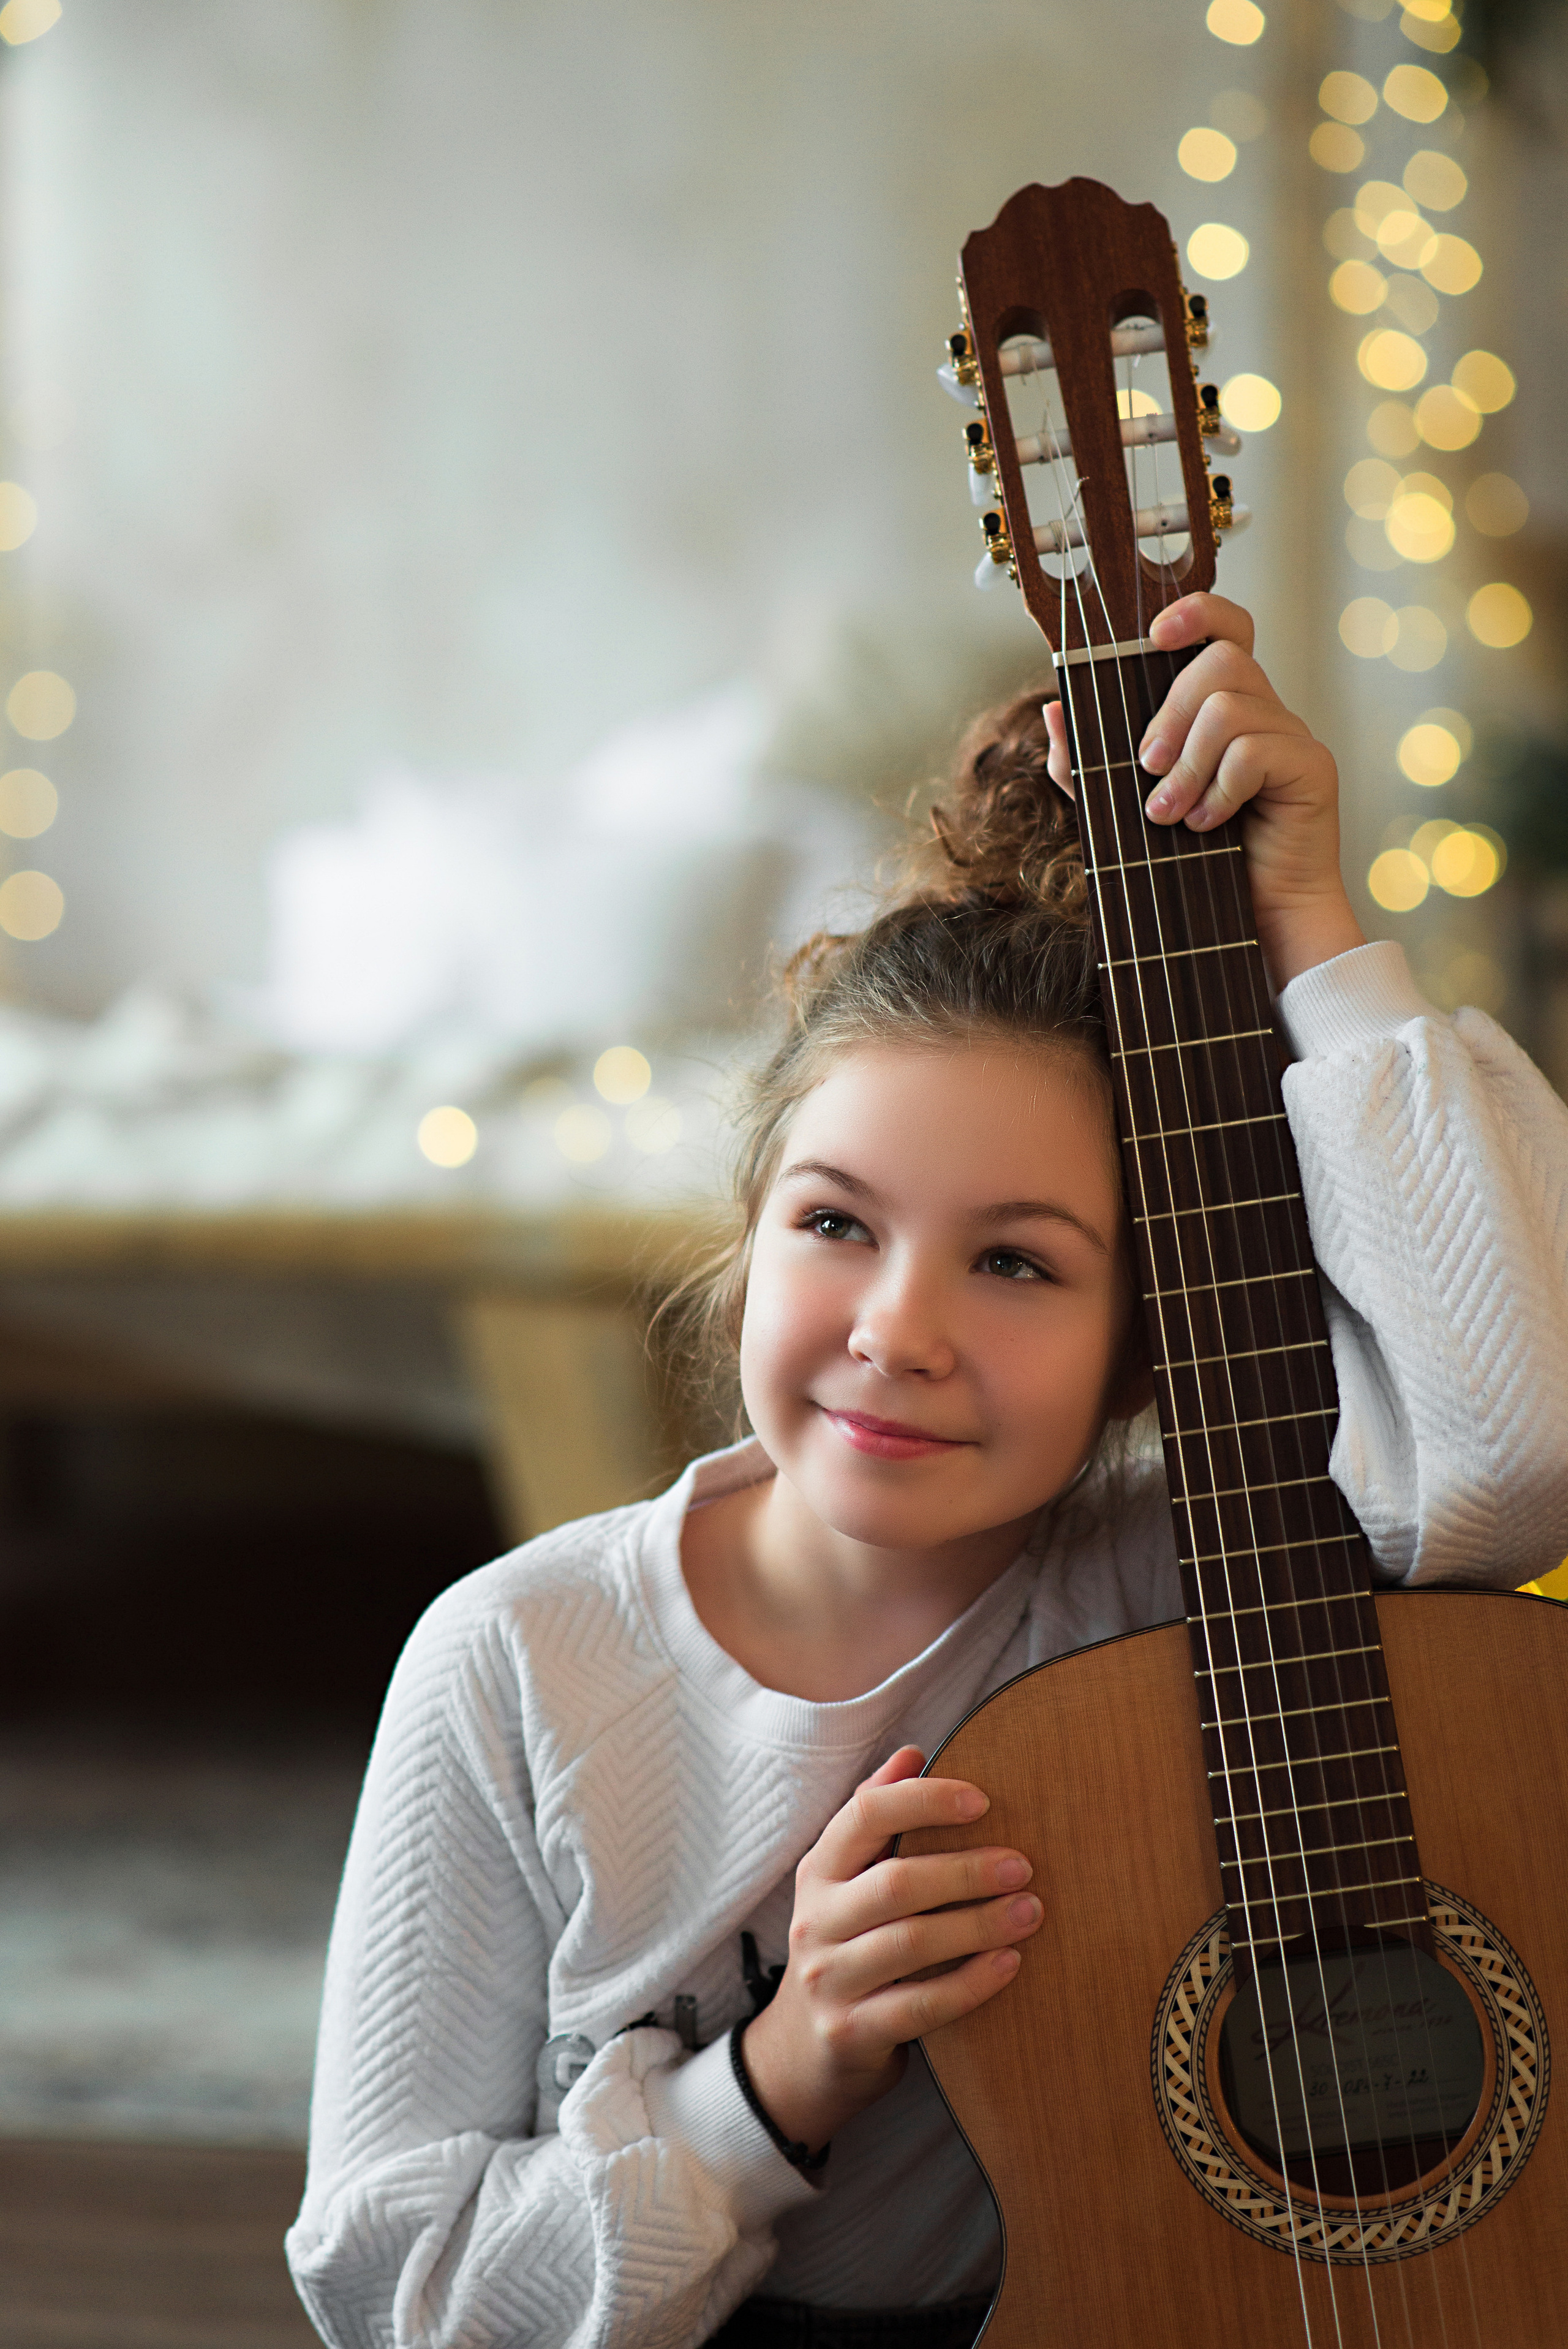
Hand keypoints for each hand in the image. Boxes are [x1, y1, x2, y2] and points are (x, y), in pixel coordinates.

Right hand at [739, 1745, 1041, 2153]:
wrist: (802, 2053)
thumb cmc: (845, 1947)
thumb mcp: (844, 1882)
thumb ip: (875, 1817)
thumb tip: (913, 1752)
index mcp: (818, 1871)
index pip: (865, 1814)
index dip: (925, 1800)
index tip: (983, 1800)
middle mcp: (815, 1921)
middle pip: (896, 1883)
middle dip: (967, 1871)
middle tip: (1024, 1866)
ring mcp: (829, 1980)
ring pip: (911, 1944)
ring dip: (978, 1925)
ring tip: (1030, 1912)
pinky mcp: (851, 2033)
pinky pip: (920, 2006)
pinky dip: (970, 1984)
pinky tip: (1010, 1964)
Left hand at [1043, 592, 1364, 991]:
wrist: (1253, 920)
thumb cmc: (1193, 862)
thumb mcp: (1120, 808)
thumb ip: (1085, 762)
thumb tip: (1053, 708)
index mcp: (1222, 706)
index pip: (1224, 627)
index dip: (1196, 611)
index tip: (1153, 635)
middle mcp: (1263, 710)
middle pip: (1220, 660)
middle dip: (1169, 714)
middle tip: (1146, 769)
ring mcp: (1291, 734)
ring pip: (1230, 707)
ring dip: (1187, 764)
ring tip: (1170, 814)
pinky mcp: (1312, 766)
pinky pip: (1255, 751)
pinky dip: (1219, 790)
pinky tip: (1209, 824)